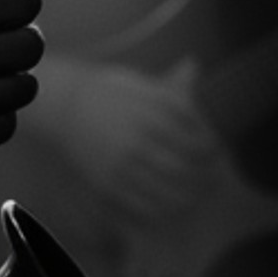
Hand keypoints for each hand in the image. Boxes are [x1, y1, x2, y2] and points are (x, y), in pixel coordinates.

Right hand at [49, 57, 220, 223]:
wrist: (61, 106)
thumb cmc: (105, 92)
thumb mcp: (137, 82)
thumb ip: (169, 86)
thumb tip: (195, 65)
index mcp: (151, 114)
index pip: (197, 142)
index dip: (212, 151)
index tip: (216, 152)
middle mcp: (137, 140)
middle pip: (187, 170)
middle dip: (205, 178)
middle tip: (212, 179)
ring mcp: (121, 165)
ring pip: (168, 192)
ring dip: (189, 198)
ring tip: (196, 196)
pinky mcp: (106, 184)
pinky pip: (143, 206)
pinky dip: (162, 211)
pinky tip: (168, 206)